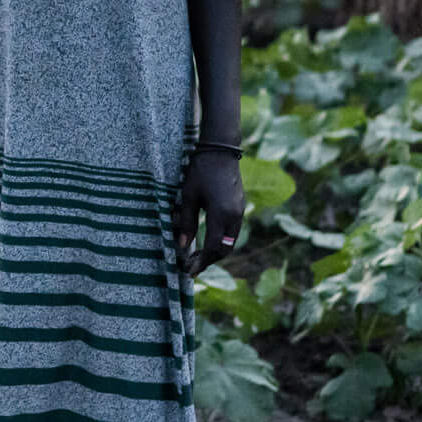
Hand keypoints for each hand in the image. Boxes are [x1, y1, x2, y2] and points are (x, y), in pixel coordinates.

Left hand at [174, 148, 246, 275]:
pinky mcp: (239, 207)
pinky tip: (207, 243)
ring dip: (215, 252)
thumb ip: (186, 222)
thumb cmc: (200, 171)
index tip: (188, 271)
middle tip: (191, 268)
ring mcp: (240, 211)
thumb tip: (181, 246)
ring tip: (197, 258)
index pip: (213, 247)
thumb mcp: (188, 196)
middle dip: (208, 261)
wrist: (220, 151)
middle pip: (225, 249)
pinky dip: (221, 241)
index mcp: (222, 214)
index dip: (201, 262)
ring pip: (230, 241)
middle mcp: (235, 216)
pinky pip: (232, 232)